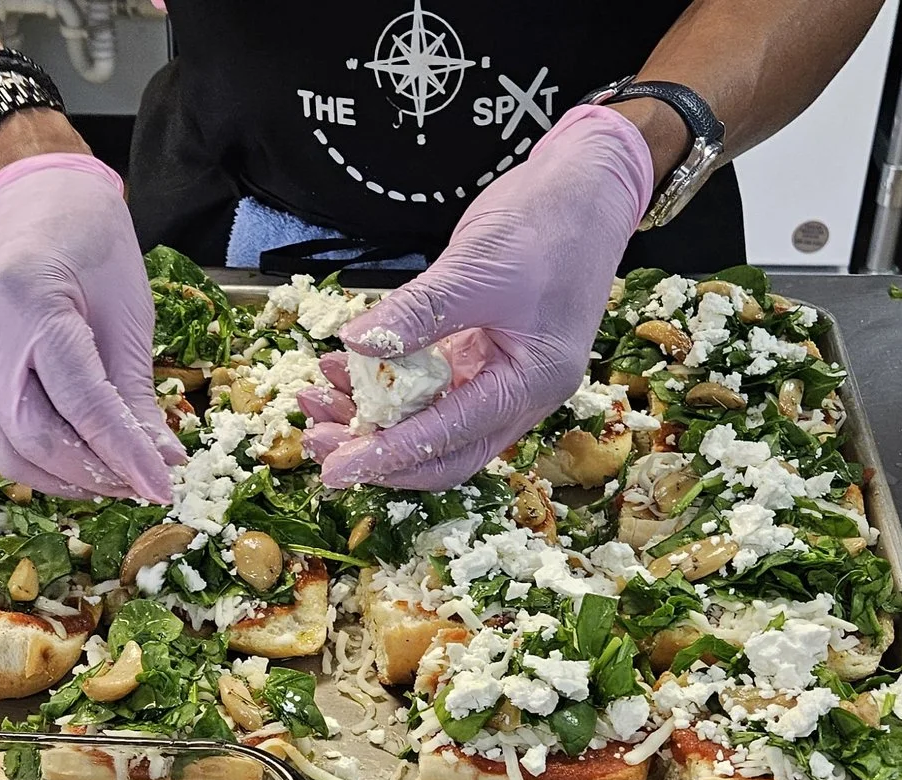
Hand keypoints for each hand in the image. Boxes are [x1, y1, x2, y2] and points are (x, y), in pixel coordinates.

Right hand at [0, 150, 184, 500]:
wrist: (27, 194)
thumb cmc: (88, 237)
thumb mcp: (126, 307)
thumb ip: (133, 390)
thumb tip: (158, 461)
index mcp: (30, 300)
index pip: (80, 401)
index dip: (122, 453)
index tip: (160, 486)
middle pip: (31, 435)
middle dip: (91, 474)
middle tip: (140, 486)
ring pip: (5, 444)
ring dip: (63, 476)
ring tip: (113, 481)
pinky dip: (40, 454)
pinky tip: (79, 461)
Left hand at [298, 105, 653, 489]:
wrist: (586, 188)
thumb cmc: (547, 223)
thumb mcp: (476, 266)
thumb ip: (418, 312)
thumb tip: (357, 346)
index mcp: (531, 383)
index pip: (451, 437)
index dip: (389, 457)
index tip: (336, 469)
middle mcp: (520, 395)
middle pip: (443, 452)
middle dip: (377, 453)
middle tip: (315, 438)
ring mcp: (502, 377)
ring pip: (432, 424)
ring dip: (375, 420)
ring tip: (318, 397)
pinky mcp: (483, 356)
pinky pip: (431, 389)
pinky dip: (388, 387)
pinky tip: (345, 369)